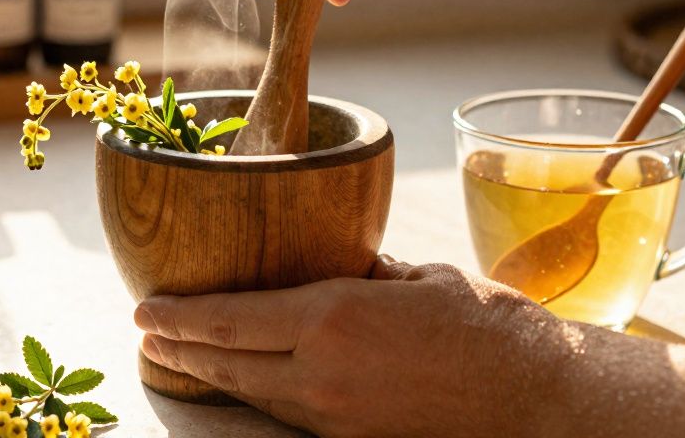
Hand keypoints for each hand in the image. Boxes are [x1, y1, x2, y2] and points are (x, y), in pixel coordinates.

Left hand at [134, 256, 569, 437]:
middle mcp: (322, 372)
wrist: (538, 400)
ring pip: (253, 394)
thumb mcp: (418, 279)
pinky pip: (289, 414)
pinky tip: (247, 383)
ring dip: (212, 376)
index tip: (146, 309)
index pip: (231, 319)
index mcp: (333, 318)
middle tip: (146, 337)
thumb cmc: (489, 328)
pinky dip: (257, 395)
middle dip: (178, 350)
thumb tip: (338, 267)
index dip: (180, 317)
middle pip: (227, 363)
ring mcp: (335, 416)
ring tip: (179, 359)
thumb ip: (365, 274)